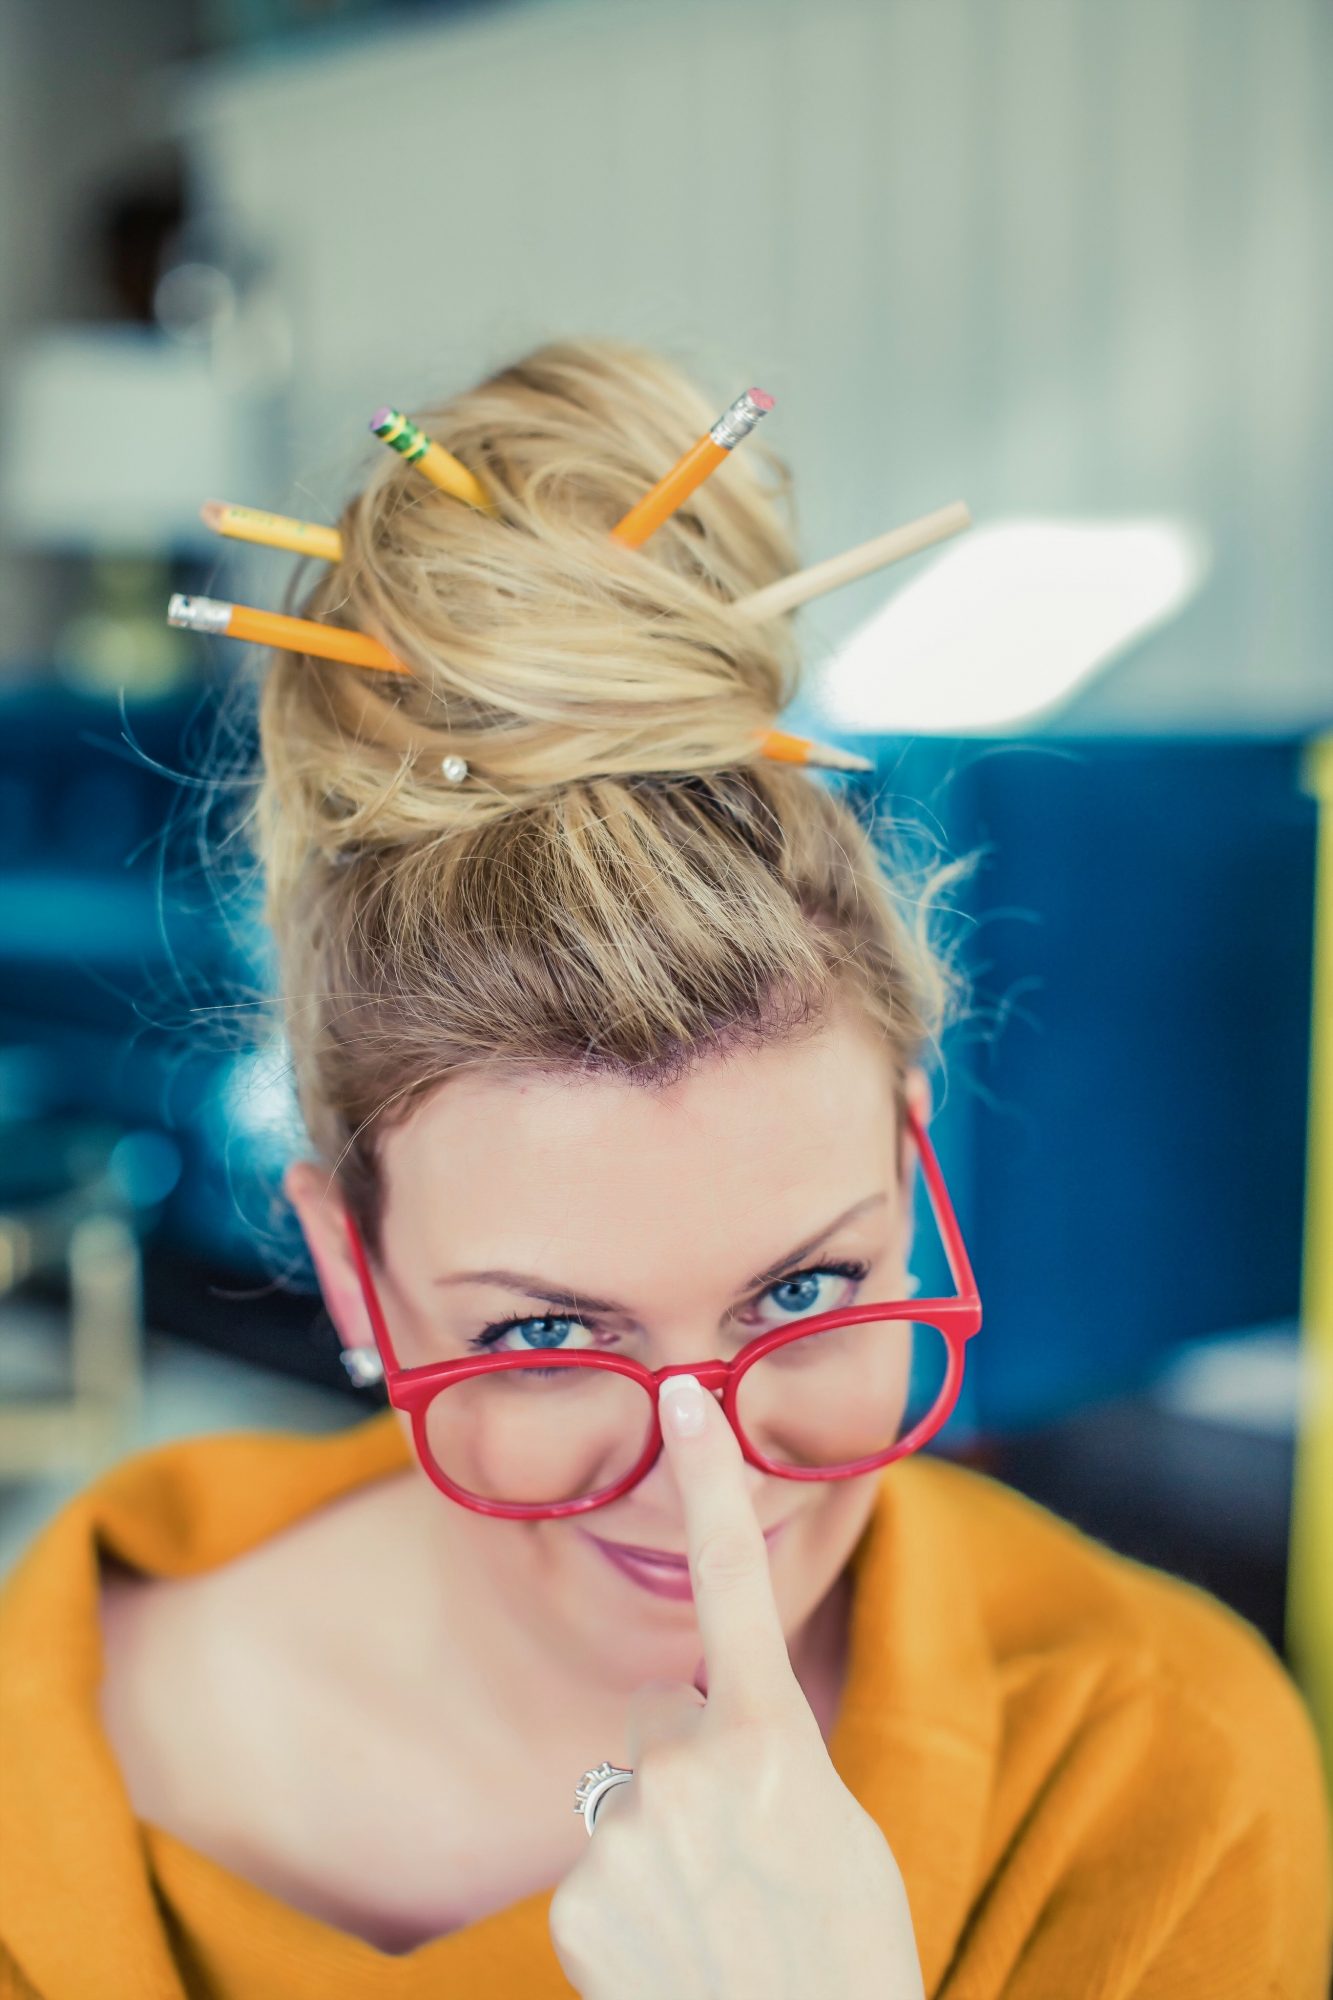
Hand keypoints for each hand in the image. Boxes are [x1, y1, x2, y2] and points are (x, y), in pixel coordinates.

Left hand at [547, 1372, 925, 1999]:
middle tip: (745, 1868)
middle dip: (689, 1776)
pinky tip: (670, 1957)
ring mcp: (626, 1832)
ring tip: (712, 1926)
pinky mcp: (576, 1896)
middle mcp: (690, 1767)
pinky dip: (626, 1908)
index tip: (683, 1398)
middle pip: (664, 1726)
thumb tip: (693, 1737)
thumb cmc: (846, 1956)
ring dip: (661, 1851)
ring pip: (629, 1802)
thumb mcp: (836, 1827)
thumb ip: (763, 1757)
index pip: (736, 1581)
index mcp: (773, 1736)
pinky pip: (595, 1868)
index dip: (710, 1483)